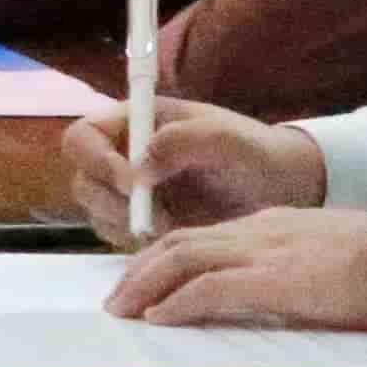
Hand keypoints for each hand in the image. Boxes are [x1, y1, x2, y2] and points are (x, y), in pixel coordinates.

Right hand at [60, 98, 324, 237]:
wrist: (283, 191)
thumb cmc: (257, 154)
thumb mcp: (231, 140)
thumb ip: (186, 140)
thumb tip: (141, 165)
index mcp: (135, 122)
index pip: (83, 136)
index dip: (96, 159)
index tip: (131, 182)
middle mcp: (123, 155)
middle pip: (83, 179)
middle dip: (112, 202)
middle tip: (155, 220)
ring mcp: (129, 192)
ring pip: (97, 212)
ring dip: (126, 225)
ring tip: (175, 229)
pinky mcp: (141, 223)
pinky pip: (118, 236)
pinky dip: (138, 244)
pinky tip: (175, 239)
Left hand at [109, 206, 366, 330]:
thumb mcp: (321, 260)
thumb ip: (288, 271)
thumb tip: (270, 295)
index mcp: (268, 228)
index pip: (200, 237)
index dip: (164, 258)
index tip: (142, 280)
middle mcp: (256, 233)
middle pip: (177, 244)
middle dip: (139, 272)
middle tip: (116, 299)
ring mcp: (263, 253)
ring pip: (181, 260)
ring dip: (144, 286)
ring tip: (121, 311)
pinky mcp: (275, 281)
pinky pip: (210, 289)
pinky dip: (177, 302)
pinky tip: (157, 320)